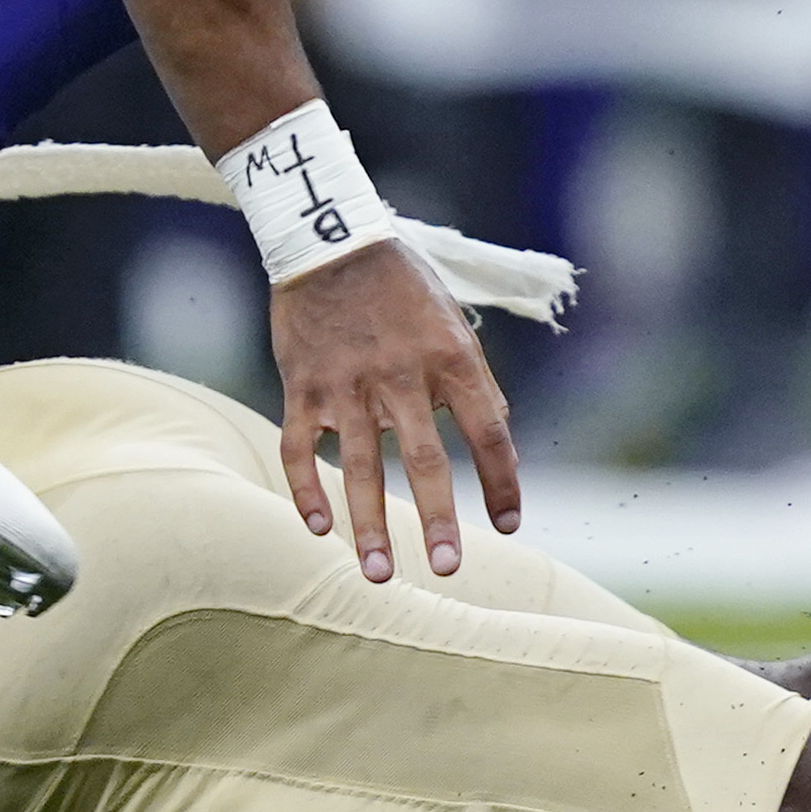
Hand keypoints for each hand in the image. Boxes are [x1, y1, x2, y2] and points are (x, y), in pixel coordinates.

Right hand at [267, 240, 519, 582]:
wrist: (330, 237)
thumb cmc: (401, 283)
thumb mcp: (452, 320)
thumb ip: (474, 378)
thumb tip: (499, 428)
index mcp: (449, 357)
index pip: (489, 430)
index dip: (502, 481)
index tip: (509, 524)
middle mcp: (400, 375)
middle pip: (425, 460)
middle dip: (437, 520)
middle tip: (449, 568)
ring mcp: (347, 384)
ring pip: (360, 467)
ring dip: (369, 525)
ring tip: (381, 574)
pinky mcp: (303, 386)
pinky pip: (301, 448)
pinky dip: (308, 490)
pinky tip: (320, 527)